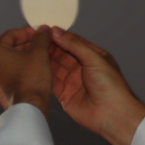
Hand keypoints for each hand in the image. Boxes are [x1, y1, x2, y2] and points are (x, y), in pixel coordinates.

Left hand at [0, 26, 53, 115]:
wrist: (29, 109)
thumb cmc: (31, 82)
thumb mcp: (40, 52)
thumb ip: (41, 37)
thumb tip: (43, 31)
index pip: (10, 35)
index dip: (27, 31)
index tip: (38, 32)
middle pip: (9, 49)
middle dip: (27, 45)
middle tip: (41, 43)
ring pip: (10, 63)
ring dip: (25, 58)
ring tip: (40, 56)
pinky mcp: (0, 92)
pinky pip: (10, 76)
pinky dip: (21, 71)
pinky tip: (35, 71)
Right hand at [47, 28, 144, 144]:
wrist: (111, 114)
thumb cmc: (111, 87)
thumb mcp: (94, 58)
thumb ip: (75, 45)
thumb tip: (59, 32)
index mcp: (92, 57)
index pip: (72, 42)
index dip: (59, 36)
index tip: (45, 30)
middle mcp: (82, 68)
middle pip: (62, 54)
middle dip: (49, 47)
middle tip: (36, 40)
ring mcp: (73, 81)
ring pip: (55, 67)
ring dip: (45, 60)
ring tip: (32, 51)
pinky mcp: (65, 94)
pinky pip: (52, 82)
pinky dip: (44, 75)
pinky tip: (36, 68)